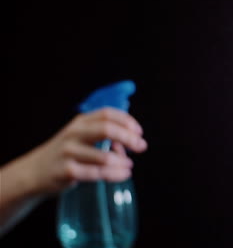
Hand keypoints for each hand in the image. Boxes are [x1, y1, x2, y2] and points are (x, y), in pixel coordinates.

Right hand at [17, 107, 146, 194]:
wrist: (35, 172)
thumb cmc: (66, 154)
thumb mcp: (81, 137)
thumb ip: (105, 136)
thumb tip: (130, 144)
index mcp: (80, 122)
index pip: (107, 114)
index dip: (127, 121)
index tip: (139, 132)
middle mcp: (74, 133)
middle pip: (107, 129)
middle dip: (129, 138)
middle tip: (142, 147)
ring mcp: (69, 152)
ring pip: (104, 156)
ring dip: (122, 162)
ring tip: (129, 166)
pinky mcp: (67, 171)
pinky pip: (97, 173)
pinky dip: (115, 174)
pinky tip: (123, 174)